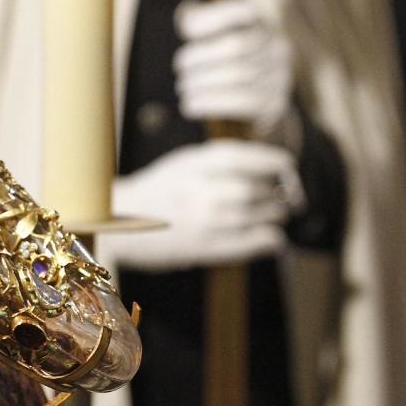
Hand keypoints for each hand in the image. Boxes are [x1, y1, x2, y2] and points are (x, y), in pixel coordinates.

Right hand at [110, 140, 303, 268]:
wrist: (118, 224)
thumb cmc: (156, 192)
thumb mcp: (183, 163)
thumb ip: (220, 162)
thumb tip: (269, 167)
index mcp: (195, 163)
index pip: (249, 157)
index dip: (276, 162)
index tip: (288, 168)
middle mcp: (201, 190)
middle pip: (258, 189)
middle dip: (278, 193)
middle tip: (284, 197)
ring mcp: (204, 220)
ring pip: (260, 215)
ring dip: (275, 215)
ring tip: (274, 215)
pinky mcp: (205, 248)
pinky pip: (254, 242)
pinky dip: (271, 239)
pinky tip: (273, 239)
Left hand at [174, 0, 293, 140]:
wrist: (247, 98)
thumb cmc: (217, 59)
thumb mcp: (206, 34)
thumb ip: (196, 21)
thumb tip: (188, 21)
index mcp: (259, 23)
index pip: (244, 9)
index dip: (214, 16)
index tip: (186, 30)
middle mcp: (276, 45)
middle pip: (238, 45)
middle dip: (202, 56)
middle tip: (179, 67)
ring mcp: (280, 74)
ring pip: (241, 75)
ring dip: (204, 82)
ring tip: (183, 87)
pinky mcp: (275, 102)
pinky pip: (244, 102)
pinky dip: (212, 103)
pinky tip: (189, 105)